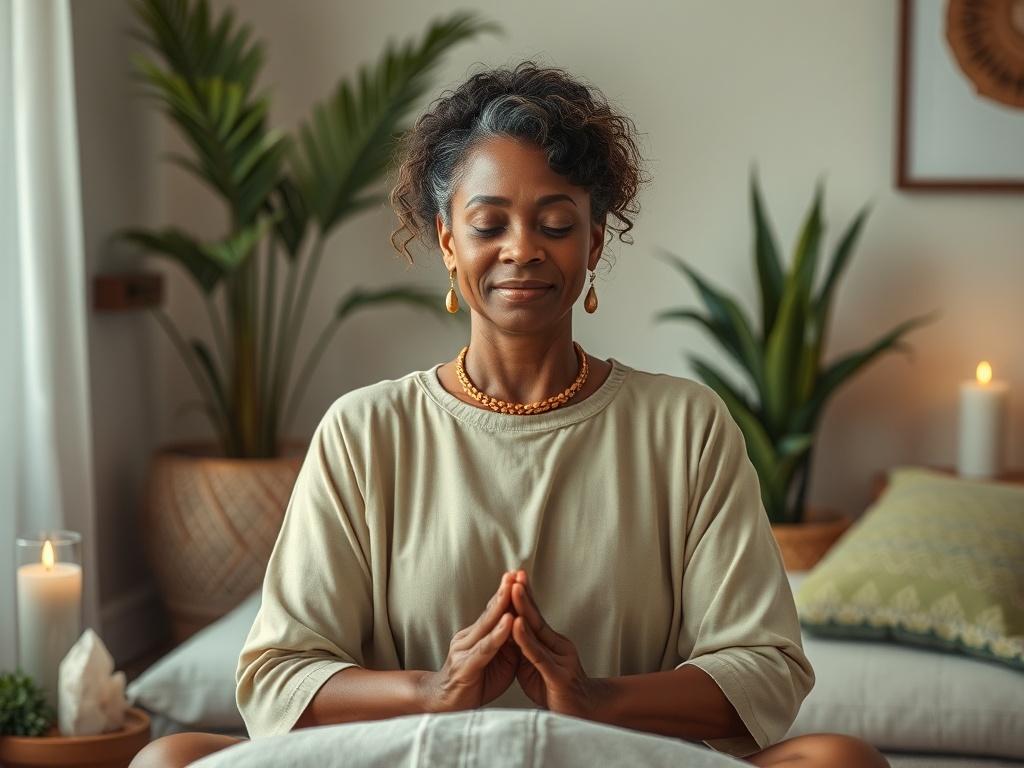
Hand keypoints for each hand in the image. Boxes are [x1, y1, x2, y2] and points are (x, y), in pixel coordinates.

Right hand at [420, 571, 521, 712]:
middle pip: (490, 612)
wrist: (444, 707)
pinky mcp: (467, 666)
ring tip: (513, 588)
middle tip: (516, 572)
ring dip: (502, 605)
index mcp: (475, 635)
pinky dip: (499, 634)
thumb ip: (508, 646)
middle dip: (504, 591)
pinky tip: (509, 621)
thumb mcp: (497, 663)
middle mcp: (468, 638)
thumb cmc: (473, 684)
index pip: (493, 611)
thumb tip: (524, 629)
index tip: (519, 575)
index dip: (506, 594)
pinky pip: (486, 648)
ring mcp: (465, 650)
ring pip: (487, 625)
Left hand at [509, 569, 611, 719]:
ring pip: (537, 631)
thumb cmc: (558, 693)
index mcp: (552, 644)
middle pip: (537, 616)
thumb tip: (509, 632)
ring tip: (513, 589)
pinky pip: (538, 655)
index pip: (534, 616)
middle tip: (513, 573)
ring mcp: (560, 660)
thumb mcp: (537, 668)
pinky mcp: (557, 676)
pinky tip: (516, 625)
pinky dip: (525, 639)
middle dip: (523, 594)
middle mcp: (558, 646)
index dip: (523, 597)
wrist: (586, 717)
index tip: (512, 577)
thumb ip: (526, 650)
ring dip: (524, 608)